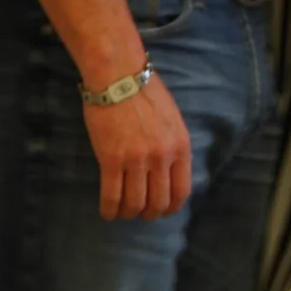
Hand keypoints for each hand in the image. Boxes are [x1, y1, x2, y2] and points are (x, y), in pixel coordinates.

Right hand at [83, 69, 192, 218]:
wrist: (119, 76)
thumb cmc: (145, 92)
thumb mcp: (172, 119)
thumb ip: (172, 145)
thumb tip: (169, 170)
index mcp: (180, 146)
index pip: (182, 191)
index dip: (171, 207)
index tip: (162, 210)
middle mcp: (162, 157)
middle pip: (159, 202)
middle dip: (149, 214)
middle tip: (140, 213)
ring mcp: (137, 160)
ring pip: (135, 204)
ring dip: (129, 213)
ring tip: (123, 212)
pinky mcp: (111, 160)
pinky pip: (112, 197)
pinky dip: (109, 210)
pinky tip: (107, 212)